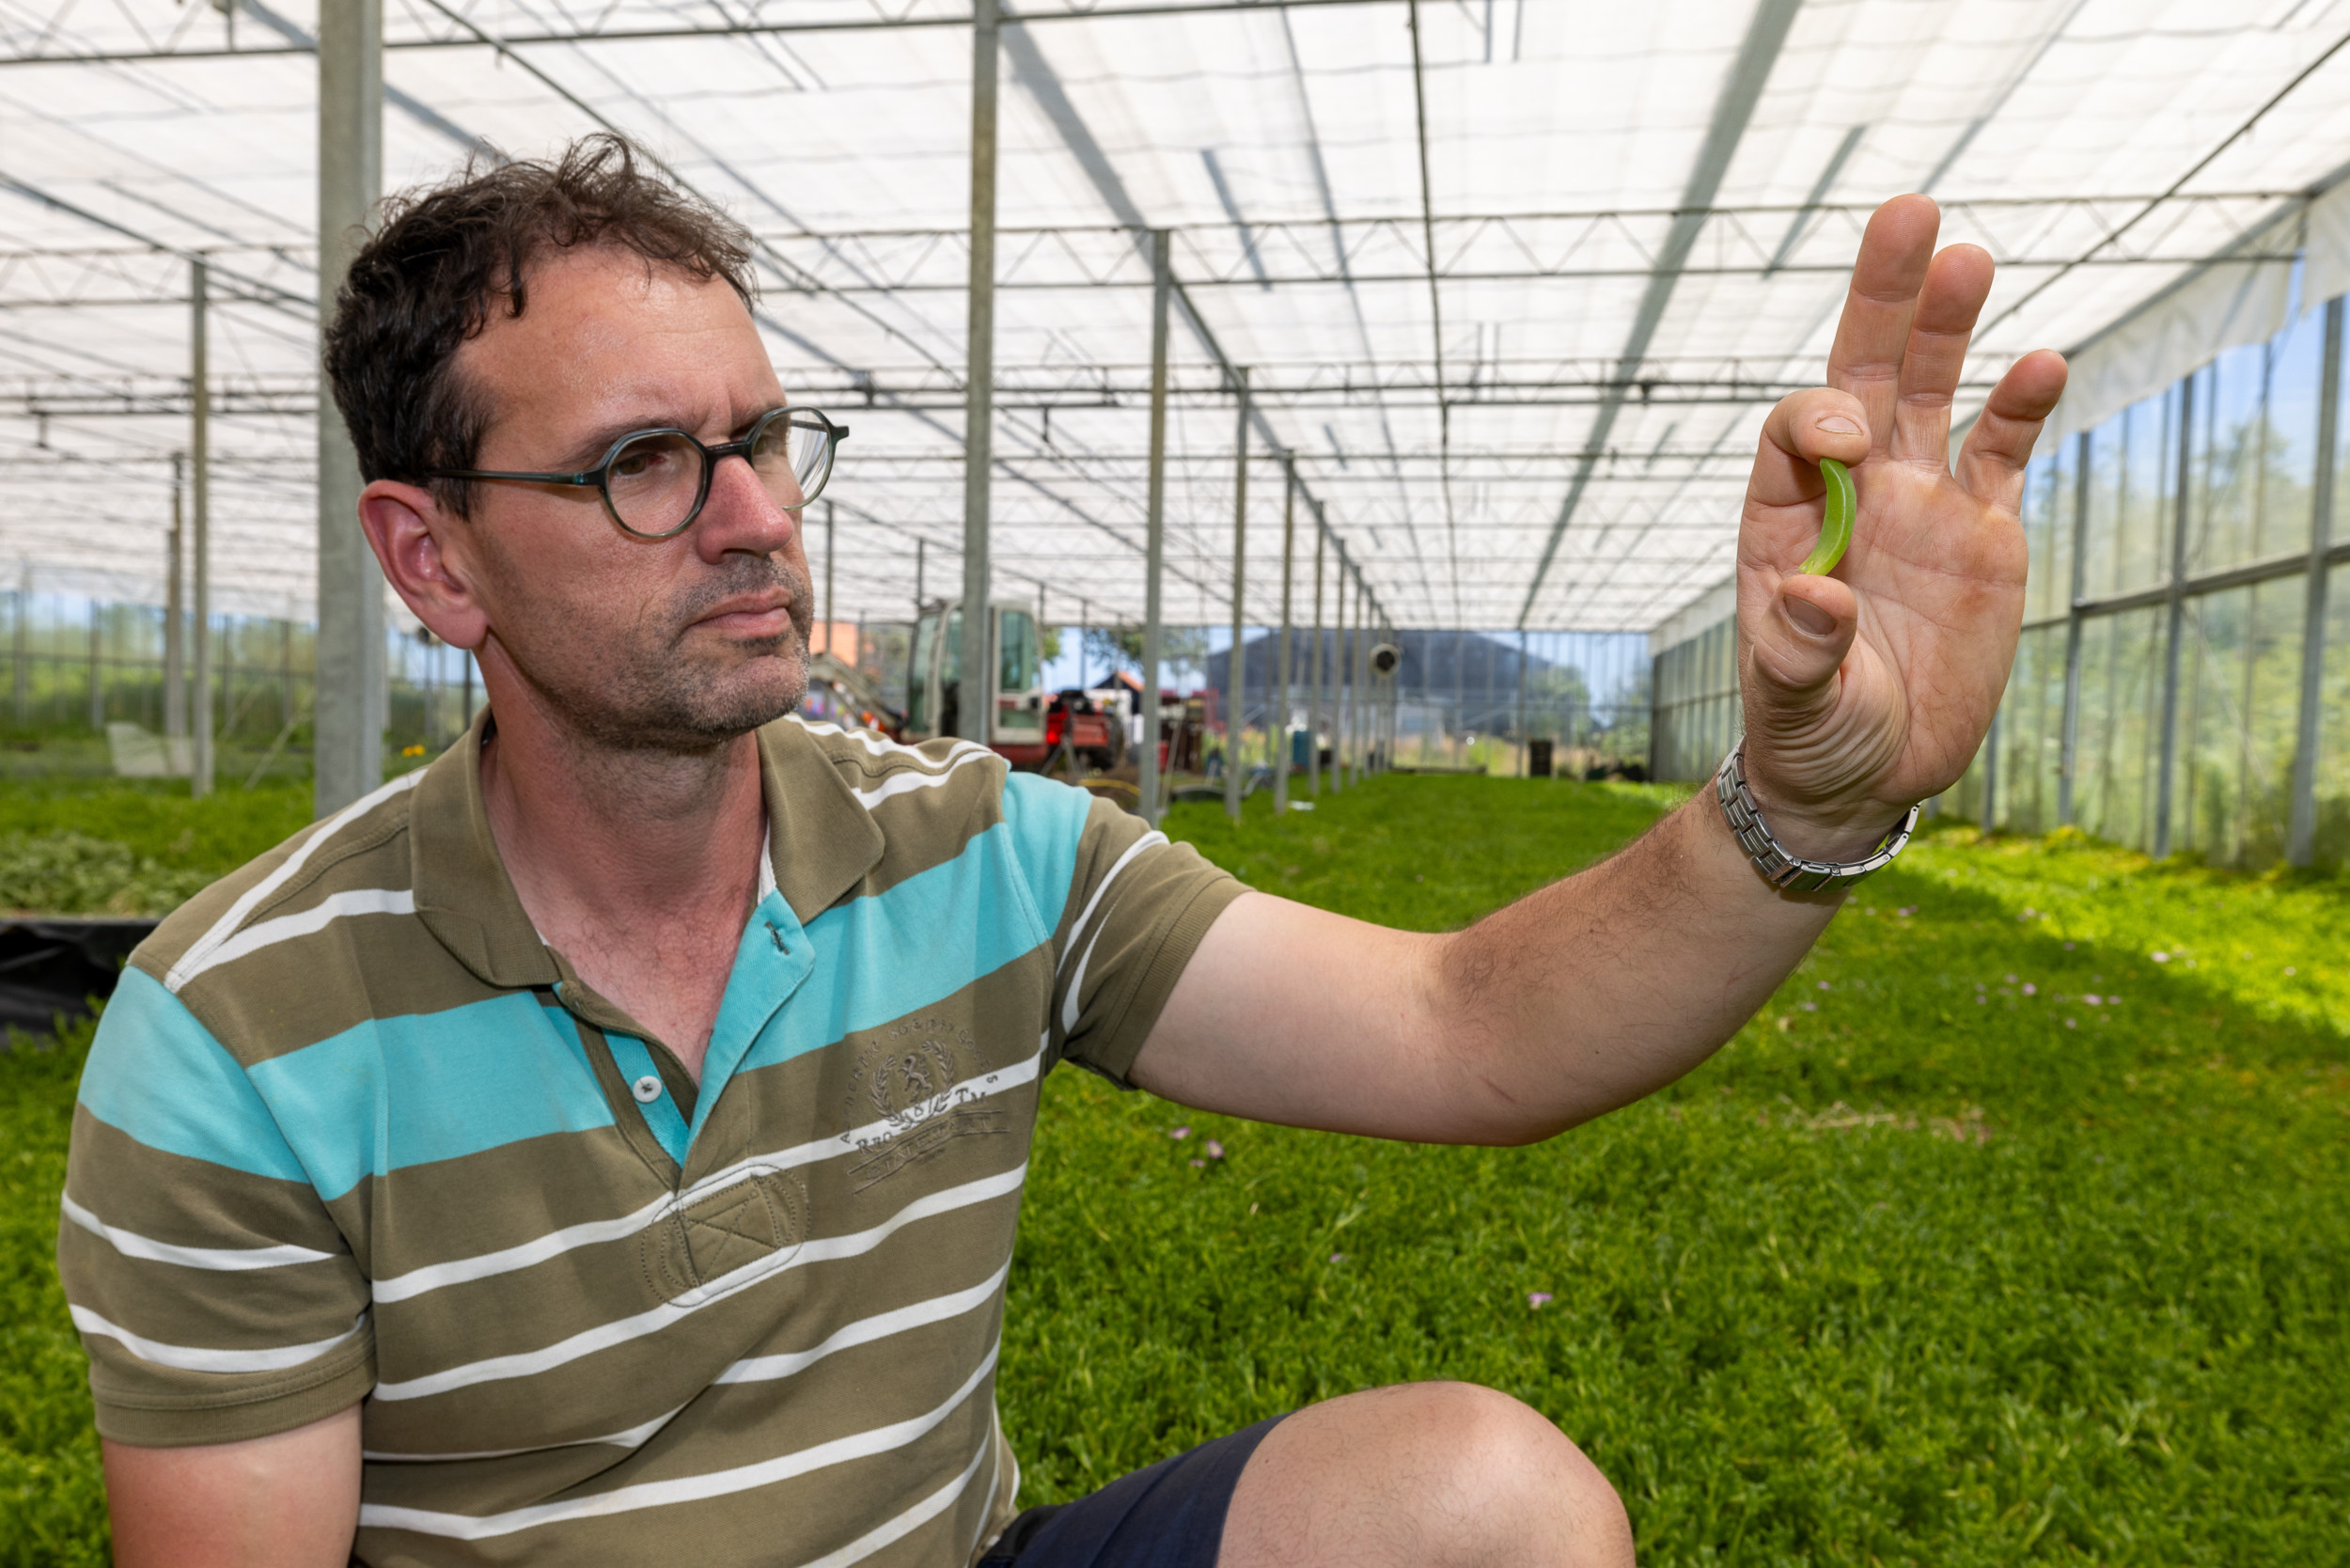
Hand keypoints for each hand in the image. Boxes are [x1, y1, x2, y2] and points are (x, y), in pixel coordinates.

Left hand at [1735, 194, 2067, 858]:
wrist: (1865, 774)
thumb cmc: (1810, 734)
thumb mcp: (1793, 705)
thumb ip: (1800, 653)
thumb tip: (1815, 597)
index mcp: (1788, 521)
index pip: (1794, 433)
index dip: (1817, 417)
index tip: (1850, 437)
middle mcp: (1852, 495)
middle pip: (1864, 375)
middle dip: (1882, 300)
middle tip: (1908, 214)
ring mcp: (1921, 505)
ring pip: (1935, 394)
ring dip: (1949, 326)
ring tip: (1970, 255)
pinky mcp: (1984, 533)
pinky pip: (2002, 455)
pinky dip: (2022, 410)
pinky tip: (2045, 363)